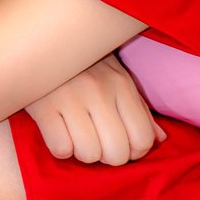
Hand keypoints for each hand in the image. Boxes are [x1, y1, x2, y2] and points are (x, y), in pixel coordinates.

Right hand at [25, 54, 166, 166]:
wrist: (40, 42)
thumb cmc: (85, 67)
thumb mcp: (118, 79)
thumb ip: (139, 110)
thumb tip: (159, 139)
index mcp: (122, 85)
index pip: (142, 139)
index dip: (133, 152)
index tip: (120, 143)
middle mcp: (99, 91)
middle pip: (117, 154)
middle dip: (108, 157)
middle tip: (97, 141)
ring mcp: (70, 98)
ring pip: (89, 155)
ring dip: (82, 152)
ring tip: (77, 135)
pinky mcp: (43, 107)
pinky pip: (61, 149)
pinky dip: (61, 147)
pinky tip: (59, 131)